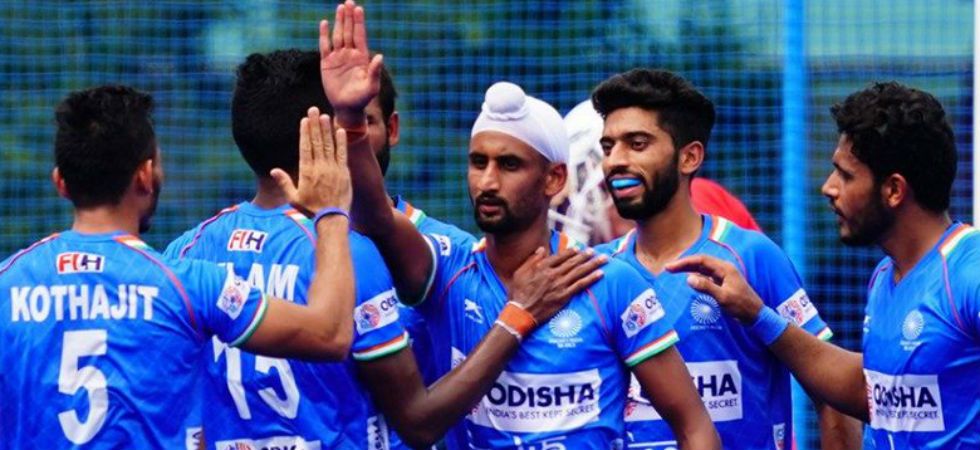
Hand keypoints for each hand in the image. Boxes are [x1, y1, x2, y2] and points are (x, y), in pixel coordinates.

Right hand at [270, 107, 351, 215]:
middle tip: (313, 110)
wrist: (332, 218)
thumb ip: (284, 182)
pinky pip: (342, 153)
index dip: (305, 132)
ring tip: (324, 116)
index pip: (305, 147)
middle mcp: (320, 167)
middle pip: (316, 142)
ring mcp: (333, 168)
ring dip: (326, 129)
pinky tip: (340, 130)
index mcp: (307, 172)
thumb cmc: (311, 209)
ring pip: (329, 145)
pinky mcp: (344, 172)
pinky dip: (341, 141)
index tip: (304, 120)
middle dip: (315, 125)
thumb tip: (274, 170)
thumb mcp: (293, 198)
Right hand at [319, 0, 382, 125]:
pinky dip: (324, 35)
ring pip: (338, 35)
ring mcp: (338, 57)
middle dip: (349, 17)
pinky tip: (325, 23)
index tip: (359, 9)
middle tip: (349, 2)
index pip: (359, 36)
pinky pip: (325, 46)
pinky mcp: (326, 63)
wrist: (347, 108)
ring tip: (340, 7)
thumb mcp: (371, 86)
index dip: (359, 22)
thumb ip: (375, 71)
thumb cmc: (362, 99)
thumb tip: (380, 56)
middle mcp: (350, 54)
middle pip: (349, 31)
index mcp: (361, 58)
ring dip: (339, 22)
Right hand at [508, 248, 606, 323]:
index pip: (560, 256)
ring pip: (580, 271)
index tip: (579, 249)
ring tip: (603, 259)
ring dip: (593, 264)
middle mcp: (553, 273)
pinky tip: (600, 274)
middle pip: (573, 262)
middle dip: (586, 256)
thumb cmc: (517, 293)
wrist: (521, 312)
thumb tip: (541, 249)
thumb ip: (531, 260)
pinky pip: (581, 285)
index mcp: (542, 266)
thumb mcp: (519, 273)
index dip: (571, 251)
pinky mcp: (564, 296)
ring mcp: (560, 285)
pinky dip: (592, 278)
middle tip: (595, 251)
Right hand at [664, 255, 763, 323]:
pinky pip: (706, 277)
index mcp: (725, 268)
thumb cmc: (742, 306)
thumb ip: (706, 287)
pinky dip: (696, 277)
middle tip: (668, 268)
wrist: (756, 315)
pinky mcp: (722, 284)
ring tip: (674, 272)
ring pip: (702, 269)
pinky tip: (689, 281)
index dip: (684, 262)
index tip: (670, 267)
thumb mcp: (723, 297)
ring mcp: (723, 276)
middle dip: (684, 264)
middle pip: (700, 262)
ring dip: (689, 270)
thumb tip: (688, 278)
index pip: (701, 260)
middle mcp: (723, 269)